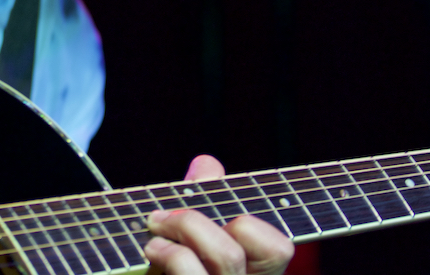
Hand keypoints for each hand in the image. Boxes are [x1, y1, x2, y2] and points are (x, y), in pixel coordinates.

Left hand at [143, 155, 293, 274]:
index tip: (214, 215)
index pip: (279, 248)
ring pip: (226, 259)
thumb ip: (200, 201)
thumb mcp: (183, 237)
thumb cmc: (165, 272)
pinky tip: (151, 252)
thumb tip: (208, 165)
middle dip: (195, 221)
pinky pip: (191, 272)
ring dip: (182, 233)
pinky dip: (169, 254)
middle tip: (161, 218)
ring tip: (153, 235)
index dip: (250, 224)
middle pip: (242, 250)